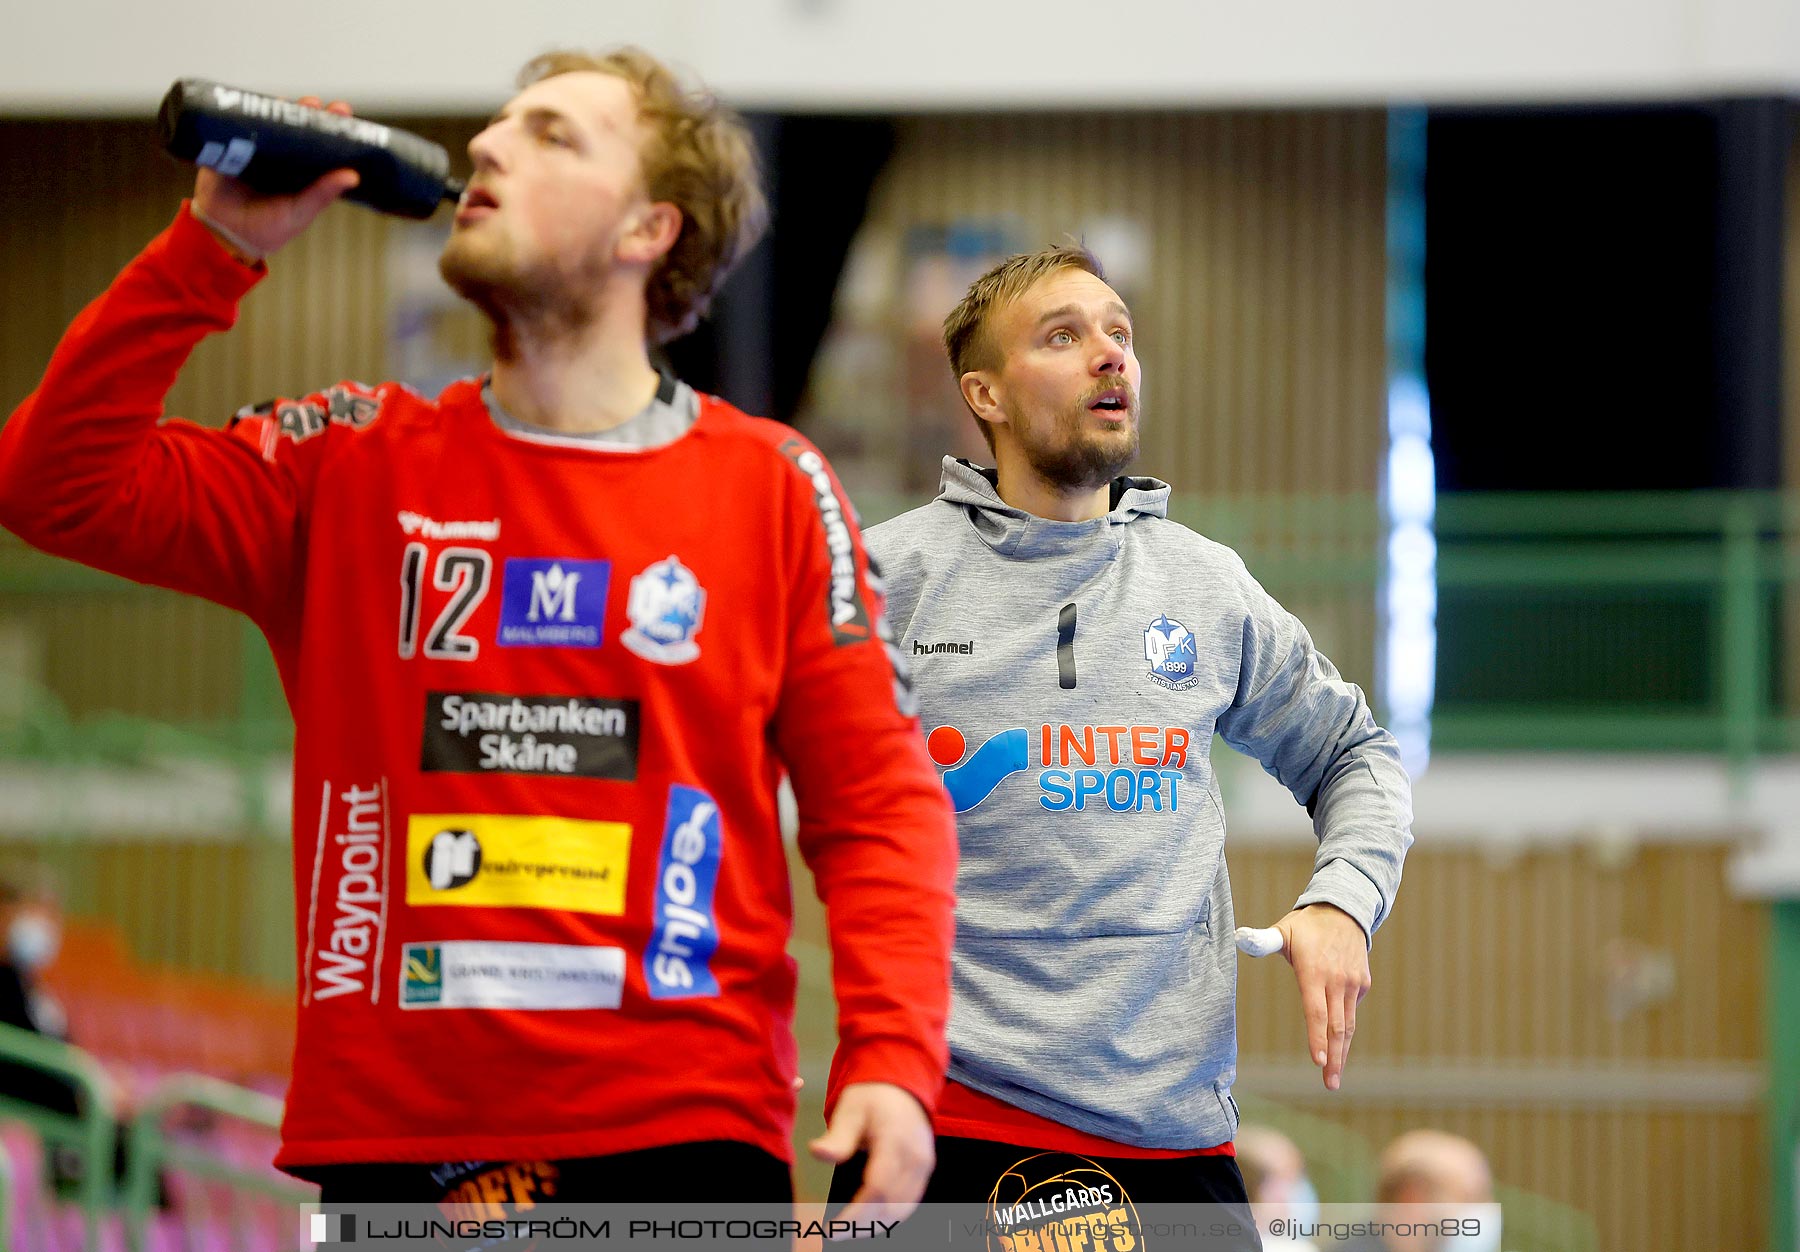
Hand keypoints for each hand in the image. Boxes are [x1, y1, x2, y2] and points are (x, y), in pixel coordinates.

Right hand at [191, 96, 359, 261]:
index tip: (342, 111)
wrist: (223, 235)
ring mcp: (255, 150)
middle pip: (296, 127)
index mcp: (302, 173)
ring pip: (269, 122)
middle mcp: (281, 158)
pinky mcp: (229, 148)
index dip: (331, 126)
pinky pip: (237, 125)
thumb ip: (322, 194)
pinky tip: (255, 103)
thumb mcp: (300, 212)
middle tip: (317, 103)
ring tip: (293, 101)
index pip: (320, 144)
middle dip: (308, 111)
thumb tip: (353, 176)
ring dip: (280, 108)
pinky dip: (245, 112)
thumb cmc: (267, 229)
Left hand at [808, 1081, 934, 1224]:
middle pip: (890, 1205)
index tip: (831, 1229)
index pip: (877, 1188)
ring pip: (902, 1210)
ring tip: (847, 1232)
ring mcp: (924, 1166)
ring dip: (875, 1225)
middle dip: (862, 1225)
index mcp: (895, 1141)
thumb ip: (837, 1137)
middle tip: (833, 1235)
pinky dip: (889, 1216)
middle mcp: (915, 1158)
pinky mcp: (925, 1171)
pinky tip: (868, 1220)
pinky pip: (909, 1203)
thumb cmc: (872, 1096)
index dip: (855, 1215)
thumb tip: (816, 1152)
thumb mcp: (850, 1109)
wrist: (902, 1084)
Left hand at [1271, 903, 1370, 1090]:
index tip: (1318, 1061)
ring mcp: (1352, 983)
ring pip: (1347, 1024)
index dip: (1317, 1037)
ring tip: (1334, 1078)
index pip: (1316, 1011)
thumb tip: (1239, 937)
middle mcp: (1337, 980)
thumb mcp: (1283, 931)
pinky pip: (1351, 1010)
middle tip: (1329, 1084)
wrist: (1344, 911)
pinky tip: (1339, 1045)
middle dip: (1333, 1058)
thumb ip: (1263, 940)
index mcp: (1314, 971)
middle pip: (1336, 1026)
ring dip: (1343, 1053)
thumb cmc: (1306, 926)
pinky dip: (1345, 1030)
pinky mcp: (1363, 984)